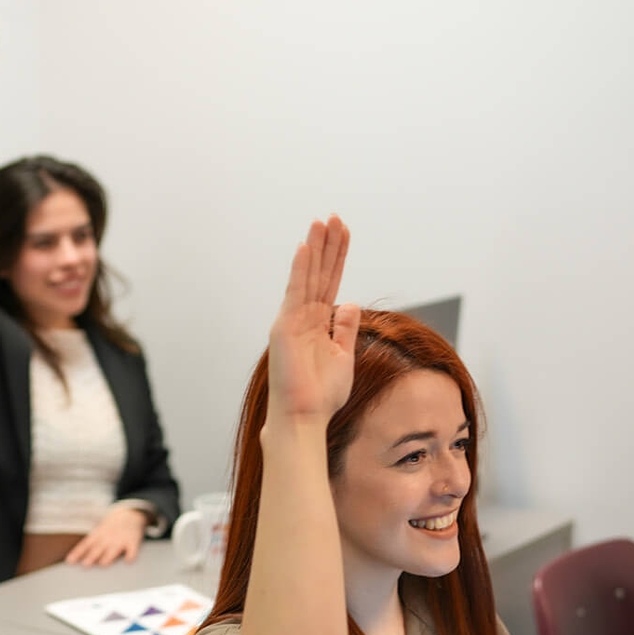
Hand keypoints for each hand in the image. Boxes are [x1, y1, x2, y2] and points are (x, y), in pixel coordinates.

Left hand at [66, 506, 151, 567]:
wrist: (130, 513)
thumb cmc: (111, 527)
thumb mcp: (99, 530)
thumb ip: (91, 542)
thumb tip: (74, 558)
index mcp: (98, 535)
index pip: (85, 544)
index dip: (78, 552)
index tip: (70, 561)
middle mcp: (108, 538)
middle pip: (99, 548)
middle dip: (92, 556)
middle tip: (85, 564)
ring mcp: (120, 540)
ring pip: (114, 549)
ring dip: (109, 556)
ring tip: (104, 564)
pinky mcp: (133, 542)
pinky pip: (132, 550)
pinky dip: (130, 555)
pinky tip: (128, 561)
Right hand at [266, 217, 361, 426]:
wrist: (304, 417)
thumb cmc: (321, 395)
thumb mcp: (343, 355)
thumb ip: (345, 328)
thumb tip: (349, 303)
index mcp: (318, 324)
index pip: (330, 282)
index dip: (337, 258)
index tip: (344, 233)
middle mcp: (303, 317)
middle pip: (319, 274)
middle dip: (328, 246)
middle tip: (335, 217)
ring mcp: (292, 320)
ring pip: (306, 277)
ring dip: (315, 248)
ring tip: (322, 222)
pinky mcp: (284, 327)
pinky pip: (295, 292)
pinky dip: (300, 269)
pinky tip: (306, 247)